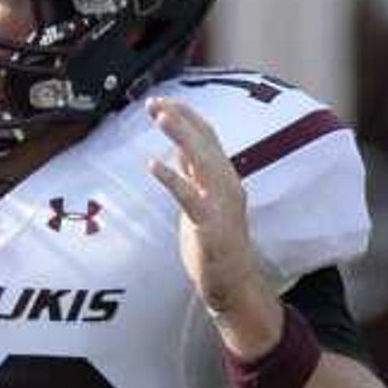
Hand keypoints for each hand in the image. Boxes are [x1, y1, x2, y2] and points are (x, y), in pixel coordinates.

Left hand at [145, 98, 281, 354]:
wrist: (234, 287)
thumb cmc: (216, 248)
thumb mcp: (201, 204)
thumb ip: (193, 179)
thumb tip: (179, 153)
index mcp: (224, 180)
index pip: (208, 138)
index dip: (187, 117)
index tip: (163, 101)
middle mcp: (227, 186)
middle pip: (205, 142)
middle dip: (181, 118)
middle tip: (155, 101)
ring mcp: (221, 206)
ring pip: (203, 161)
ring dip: (181, 135)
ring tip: (160, 116)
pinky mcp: (211, 227)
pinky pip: (190, 197)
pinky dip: (173, 178)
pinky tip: (154, 164)